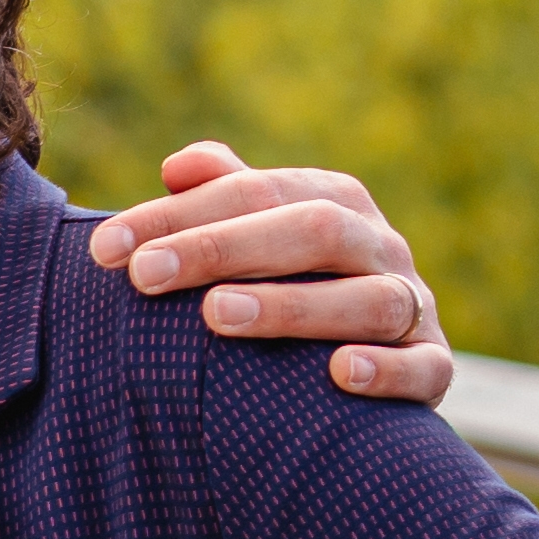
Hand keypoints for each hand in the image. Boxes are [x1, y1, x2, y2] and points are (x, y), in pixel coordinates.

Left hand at [93, 146, 451, 404]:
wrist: (376, 362)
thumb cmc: (294, 288)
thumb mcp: (258, 236)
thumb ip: (225, 196)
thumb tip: (178, 165)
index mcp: (333, 202)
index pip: (252, 192)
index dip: (176, 216)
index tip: (104, 248)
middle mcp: (379, 245)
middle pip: (312, 230)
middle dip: (222, 247)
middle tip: (145, 275)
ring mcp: (413, 306)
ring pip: (369, 298)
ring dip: (293, 305)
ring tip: (217, 314)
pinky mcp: (434, 366)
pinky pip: (424, 367)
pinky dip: (387, 370)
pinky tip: (338, 373)